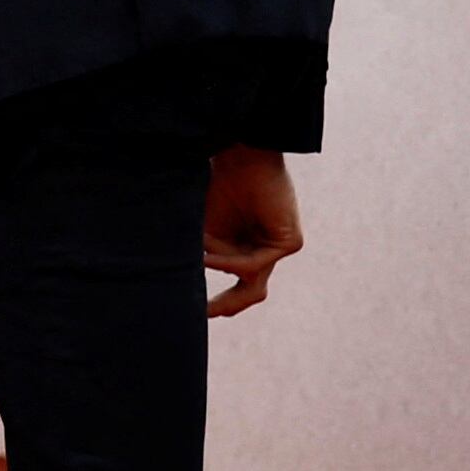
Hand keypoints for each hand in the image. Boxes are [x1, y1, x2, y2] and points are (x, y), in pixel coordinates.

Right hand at [202, 147, 302, 316]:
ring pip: (249, 277)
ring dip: (219, 265)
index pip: (238, 281)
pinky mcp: (289, 242)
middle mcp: (265, 248)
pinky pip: (254, 265)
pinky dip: (228, 260)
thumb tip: (180, 288)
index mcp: (246, 245)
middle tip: (205, 314)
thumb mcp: (202, 230)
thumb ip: (200, 257)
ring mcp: (279, 246)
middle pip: (253, 291)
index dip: (219, 300)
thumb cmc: (217, 185)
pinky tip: (207, 253)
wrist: (241, 157)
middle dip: (229, 305)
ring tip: (199, 253)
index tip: (195, 311)